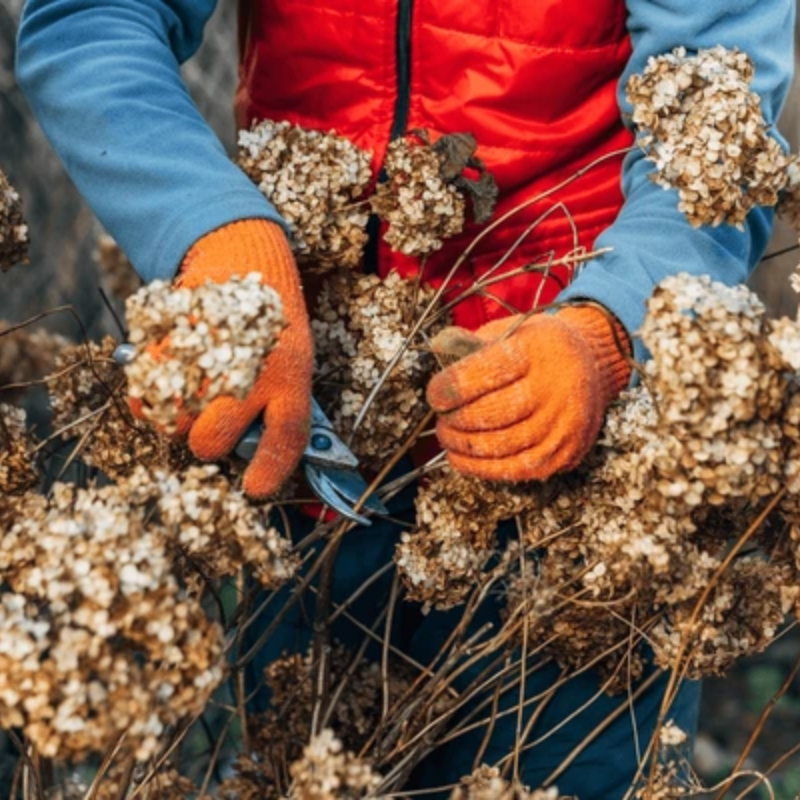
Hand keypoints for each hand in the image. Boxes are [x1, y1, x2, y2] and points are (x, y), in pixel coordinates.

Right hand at [138, 219, 312, 497]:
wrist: (240, 254)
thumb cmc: (271, 321)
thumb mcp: (294, 358)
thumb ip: (282, 403)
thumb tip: (266, 457)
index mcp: (290, 375)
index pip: (286, 436)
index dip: (270, 471)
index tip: (254, 489)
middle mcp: (247, 370)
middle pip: (211, 442)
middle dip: (208, 445)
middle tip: (213, 426)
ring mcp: (204, 358)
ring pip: (174, 424)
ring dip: (181, 418)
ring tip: (196, 388)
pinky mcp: (167, 344)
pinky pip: (146, 398)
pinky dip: (153, 398)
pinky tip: (173, 377)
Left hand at [426, 306, 630, 481]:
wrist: (592, 366)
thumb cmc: (538, 348)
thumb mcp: (510, 330)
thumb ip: (472, 342)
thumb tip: (437, 348)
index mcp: (538, 351)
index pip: (483, 374)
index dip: (449, 388)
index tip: (435, 394)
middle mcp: (556, 390)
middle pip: (488, 414)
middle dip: (453, 419)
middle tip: (441, 416)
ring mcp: (563, 426)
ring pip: (498, 446)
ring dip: (462, 444)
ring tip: (448, 434)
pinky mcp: (564, 455)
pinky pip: (514, 470)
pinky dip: (479, 468)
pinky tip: (461, 457)